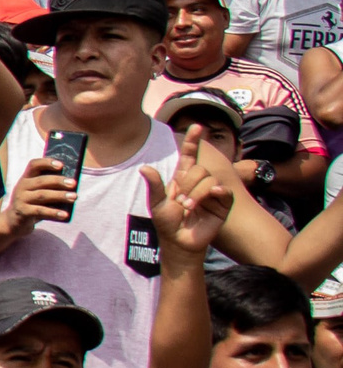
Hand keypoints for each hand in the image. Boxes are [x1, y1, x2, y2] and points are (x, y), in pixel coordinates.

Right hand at [6, 155, 79, 230]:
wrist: (13, 222)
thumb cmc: (31, 204)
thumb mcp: (36, 192)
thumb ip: (48, 187)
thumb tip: (71, 185)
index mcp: (26, 178)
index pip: (34, 165)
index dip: (47, 163)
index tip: (61, 165)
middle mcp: (22, 187)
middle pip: (41, 181)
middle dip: (58, 181)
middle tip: (73, 183)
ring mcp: (21, 199)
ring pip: (42, 195)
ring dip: (60, 195)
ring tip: (74, 197)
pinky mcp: (23, 212)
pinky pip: (40, 211)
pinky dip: (53, 212)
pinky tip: (64, 215)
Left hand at [143, 124, 231, 258]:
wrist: (180, 241)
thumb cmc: (167, 222)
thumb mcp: (156, 203)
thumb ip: (154, 186)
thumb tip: (144, 168)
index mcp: (183, 178)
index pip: (190, 155)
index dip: (193, 141)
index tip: (197, 126)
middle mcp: (199, 182)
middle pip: (199, 169)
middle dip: (187, 185)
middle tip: (181, 201)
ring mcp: (212, 192)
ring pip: (209, 179)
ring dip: (197, 193)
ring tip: (188, 207)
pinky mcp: (223, 204)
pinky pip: (223, 190)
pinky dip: (216, 192)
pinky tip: (211, 196)